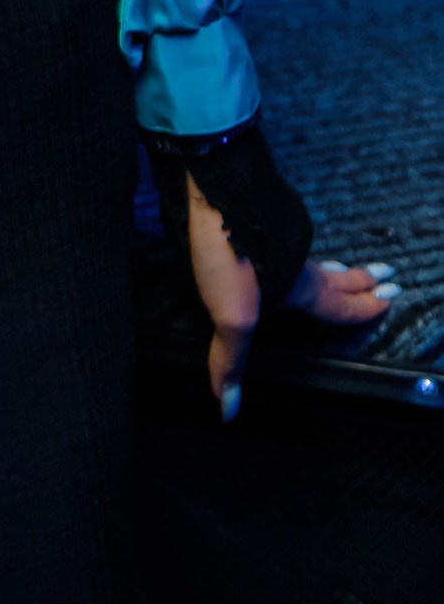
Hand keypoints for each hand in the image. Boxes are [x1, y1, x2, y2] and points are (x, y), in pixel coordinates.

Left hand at [185, 170, 400, 421]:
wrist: (211, 191)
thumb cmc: (230, 258)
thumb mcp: (231, 317)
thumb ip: (230, 361)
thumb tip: (229, 412)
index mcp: (299, 287)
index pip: (340, 304)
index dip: (364, 306)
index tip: (391, 298)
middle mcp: (294, 262)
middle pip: (335, 274)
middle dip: (360, 279)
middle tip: (388, 274)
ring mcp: (274, 238)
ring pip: (311, 256)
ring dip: (331, 264)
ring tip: (341, 266)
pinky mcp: (253, 219)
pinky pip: (287, 241)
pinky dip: (297, 249)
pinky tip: (285, 245)